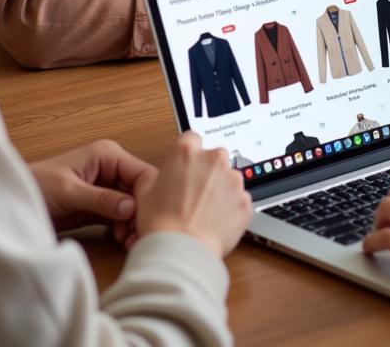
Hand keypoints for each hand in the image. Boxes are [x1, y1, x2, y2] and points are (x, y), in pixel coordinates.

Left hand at [29, 139, 153, 245]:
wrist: (12, 202)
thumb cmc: (36, 186)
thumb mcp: (69, 192)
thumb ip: (101, 199)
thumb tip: (131, 208)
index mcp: (107, 154)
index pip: (141, 173)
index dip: (147, 197)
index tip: (146, 221)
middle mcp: (110, 168)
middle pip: (140, 191)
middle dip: (141, 214)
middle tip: (136, 237)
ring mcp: (105, 187)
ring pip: (132, 205)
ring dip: (133, 223)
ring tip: (127, 242)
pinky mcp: (98, 205)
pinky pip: (120, 215)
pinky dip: (123, 228)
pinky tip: (120, 239)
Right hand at [135, 131, 252, 258]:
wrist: (180, 251)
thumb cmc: (161, 223)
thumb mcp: (144, 192)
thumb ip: (154, 176)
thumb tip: (155, 178)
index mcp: (187, 151)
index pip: (192, 139)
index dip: (188, 155)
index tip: (186, 167)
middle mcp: (213, 159)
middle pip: (214, 158)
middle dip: (207, 172)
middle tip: (194, 194)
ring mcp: (232, 180)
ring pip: (229, 179)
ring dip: (220, 191)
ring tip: (204, 212)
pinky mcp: (245, 201)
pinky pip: (239, 201)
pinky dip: (231, 209)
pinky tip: (215, 222)